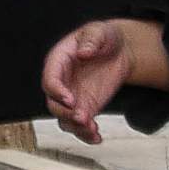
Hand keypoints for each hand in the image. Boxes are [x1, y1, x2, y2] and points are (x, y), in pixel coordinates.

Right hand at [42, 21, 134, 143]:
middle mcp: (61, 82)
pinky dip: (86, 135)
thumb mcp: (98, 32)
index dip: (57, 92)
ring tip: (92, 130)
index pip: (50, 80)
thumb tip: (83, 52)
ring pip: (64, 119)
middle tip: (81, 118)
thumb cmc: (104, 38)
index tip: (71, 100)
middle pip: (53, 104)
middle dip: (65, 114)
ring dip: (76, 128)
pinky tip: (96, 137)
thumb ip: (91, 40)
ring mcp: (72, 98)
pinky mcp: (84, 108)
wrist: (119, 51)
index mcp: (58, 62)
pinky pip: (79, 125)